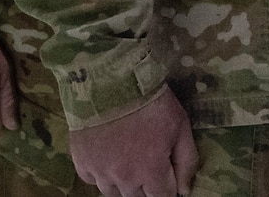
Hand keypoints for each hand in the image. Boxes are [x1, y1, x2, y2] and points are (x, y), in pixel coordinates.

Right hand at [68, 88, 198, 196]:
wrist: (111, 82)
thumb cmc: (152, 102)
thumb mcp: (180, 126)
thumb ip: (186, 161)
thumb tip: (185, 190)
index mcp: (151, 171)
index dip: (167, 188)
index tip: (167, 175)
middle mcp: (124, 178)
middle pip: (137, 196)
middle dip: (146, 184)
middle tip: (148, 162)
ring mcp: (100, 172)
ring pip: (113, 192)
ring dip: (123, 182)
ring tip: (129, 159)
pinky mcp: (81, 162)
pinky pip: (92, 179)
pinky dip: (101, 173)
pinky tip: (109, 155)